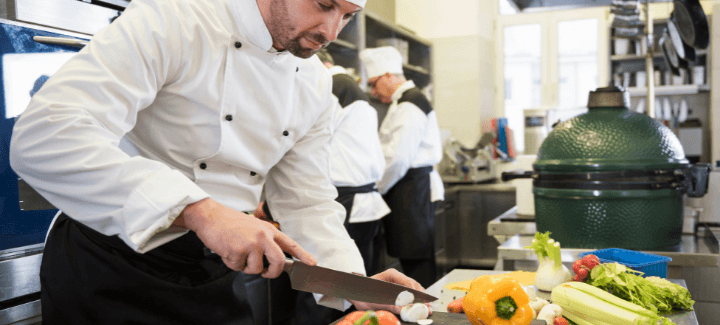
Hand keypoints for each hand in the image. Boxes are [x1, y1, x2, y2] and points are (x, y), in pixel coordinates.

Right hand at [180, 198, 316, 277]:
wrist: (210, 216)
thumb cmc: (229, 223)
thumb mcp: (253, 227)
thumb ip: (264, 240)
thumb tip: (271, 259)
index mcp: (268, 230)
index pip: (290, 243)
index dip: (303, 255)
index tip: (312, 263)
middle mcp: (263, 236)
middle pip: (278, 261)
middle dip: (273, 273)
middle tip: (267, 274)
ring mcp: (251, 243)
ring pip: (256, 269)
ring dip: (245, 267)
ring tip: (236, 253)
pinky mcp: (238, 250)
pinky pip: (238, 267)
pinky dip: (231, 263)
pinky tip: (227, 251)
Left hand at [349, 268, 432, 314]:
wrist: (356, 292)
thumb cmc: (364, 292)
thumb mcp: (375, 300)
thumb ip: (389, 304)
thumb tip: (402, 310)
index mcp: (392, 274)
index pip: (408, 282)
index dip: (415, 294)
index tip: (420, 302)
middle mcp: (398, 277)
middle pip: (414, 286)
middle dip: (422, 298)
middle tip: (427, 308)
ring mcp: (400, 283)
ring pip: (415, 290)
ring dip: (421, 300)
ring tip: (426, 310)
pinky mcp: (400, 290)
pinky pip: (412, 294)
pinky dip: (417, 301)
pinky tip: (420, 308)